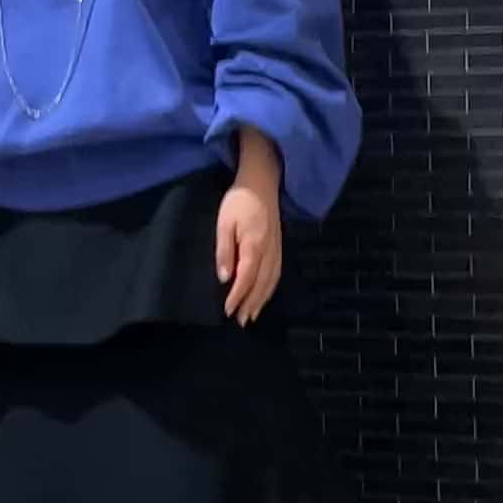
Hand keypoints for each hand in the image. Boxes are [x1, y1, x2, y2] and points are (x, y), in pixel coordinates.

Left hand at [216, 129, 282, 325]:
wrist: (262, 181)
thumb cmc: (239, 200)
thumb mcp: (224, 223)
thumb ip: (225, 251)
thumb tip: (224, 278)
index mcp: (254, 245)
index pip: (245, 278)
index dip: (236, 297)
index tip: (227, 312)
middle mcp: (269, 251)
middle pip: (260, 284)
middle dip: (250, 304)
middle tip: (240, 321)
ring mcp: (276, 249)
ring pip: (271, 281)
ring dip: (261, 300)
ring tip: (251, 315)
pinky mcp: (279, 245)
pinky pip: (276, 273)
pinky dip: (270, 288)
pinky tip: (263, 295)